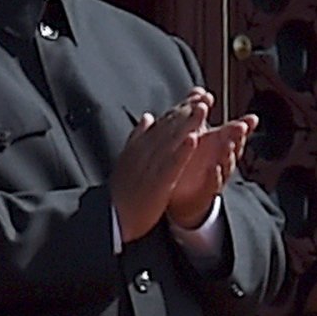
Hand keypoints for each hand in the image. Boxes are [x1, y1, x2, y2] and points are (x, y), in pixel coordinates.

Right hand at [111, 90, 209, 240]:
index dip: (180, 109)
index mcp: (138, 148)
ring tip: (202, 109)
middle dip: (187, 111)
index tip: (196, 96)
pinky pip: (171, 165)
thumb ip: (138, 137)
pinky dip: (182, 151)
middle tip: (205, 96)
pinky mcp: (156, 184)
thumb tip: (147, 117)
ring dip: (188, 124)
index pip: (162, 124)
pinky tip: (194, 139)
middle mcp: (144, 154)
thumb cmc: (122, 193)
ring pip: (171, 142)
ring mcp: (150, 168)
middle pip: (168, 128)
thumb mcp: (127, 160)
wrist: (111, 220)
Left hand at [166, 113, 252, 230]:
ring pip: (225, 163)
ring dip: (228, 153)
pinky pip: (211, 183)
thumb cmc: (188, 165)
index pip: (230, 133)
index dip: (240, 125)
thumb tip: (199, 91)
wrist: (178, 198)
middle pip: (233, 146)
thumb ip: (198, 117)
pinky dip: (214, 175)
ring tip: (230, 144)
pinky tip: (214, 167)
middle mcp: (219, 160)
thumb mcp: (195, 139)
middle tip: (243, 126)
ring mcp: (214, 176)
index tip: (248, 118)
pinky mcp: (205, 191)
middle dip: (239, 136)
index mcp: (215, 147)